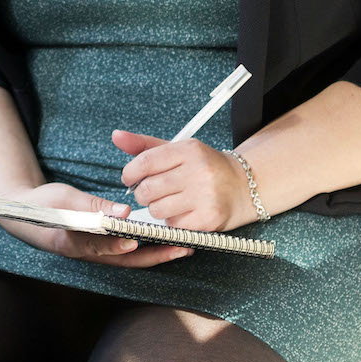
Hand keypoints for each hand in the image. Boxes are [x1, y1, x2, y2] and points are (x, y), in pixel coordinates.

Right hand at [0, 180, 190, 267]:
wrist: (25, 216)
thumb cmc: (42, 204)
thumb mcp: (63, 198)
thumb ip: (92, 206)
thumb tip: (123, 212)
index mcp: (70, 242)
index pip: (99, 246)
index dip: (118, 244)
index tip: (137, 239)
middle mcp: (86, 254)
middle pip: (124, 260)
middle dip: (155, 255)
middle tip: (183, 247)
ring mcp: (94, 255)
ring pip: (130, 260)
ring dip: (157, 254)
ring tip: (184, 246)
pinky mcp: (100, 251)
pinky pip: (127, 254)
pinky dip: (147, 249)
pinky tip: (165, 241)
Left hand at [113, 130, 255, 231]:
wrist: (245, 186)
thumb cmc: (204, 167)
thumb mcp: (178, 150)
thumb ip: (145, 145)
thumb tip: (116, 136)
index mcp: (189, 150)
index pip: (145, 162)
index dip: (130, 174)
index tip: (129, 179)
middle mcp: (198, 171)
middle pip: (148, 189)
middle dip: (143, 194)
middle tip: (151, 193)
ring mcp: (205, 196)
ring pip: (157, 209)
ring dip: (157, 209)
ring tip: (170, 202)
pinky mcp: (209, 219)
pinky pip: (173, 225)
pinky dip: (173, 221)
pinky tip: (183, 213)